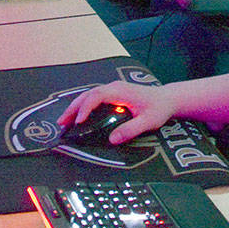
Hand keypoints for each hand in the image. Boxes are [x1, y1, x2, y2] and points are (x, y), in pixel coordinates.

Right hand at [57, 82, 177, 144]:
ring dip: (75, 107)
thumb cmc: (159, 108)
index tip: (78, 122)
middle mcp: (114, 87)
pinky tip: (77, 118)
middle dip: (73, 108)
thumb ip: (131, 130)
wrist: (167, 98)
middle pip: (88, 94)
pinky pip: (93, 98)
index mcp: (120, 91)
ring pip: (88, 95)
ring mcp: (113, 89)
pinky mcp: (113, 94)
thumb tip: (111, 140)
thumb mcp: (148, 121)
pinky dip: (83, 107)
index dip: (86, 108)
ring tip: (63, 121)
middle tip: (61, 123)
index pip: (97, 96)